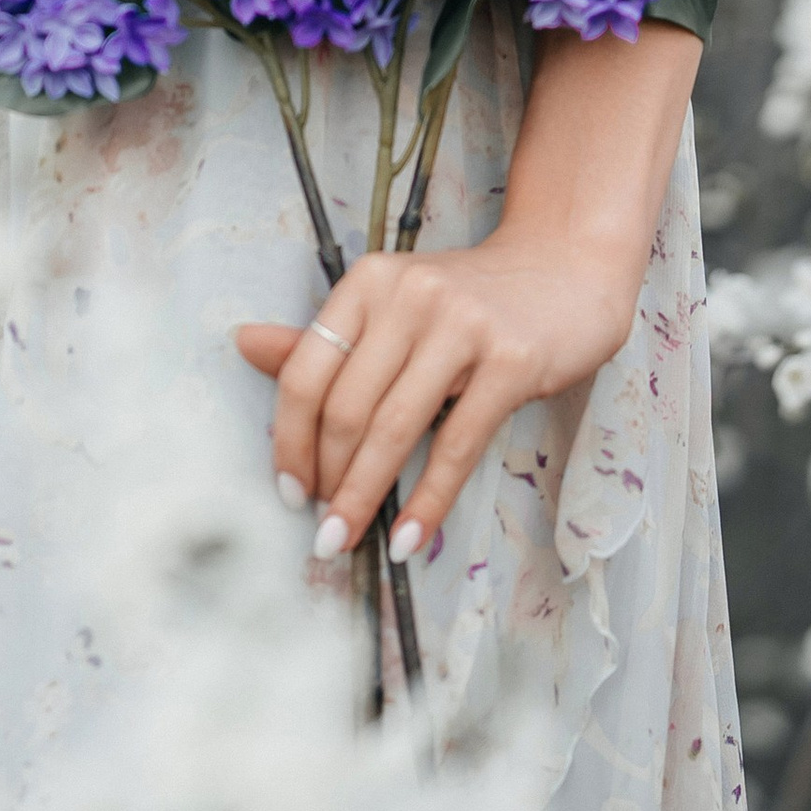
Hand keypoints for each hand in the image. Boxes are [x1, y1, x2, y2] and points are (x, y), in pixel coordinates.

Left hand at [232, 225, 643, 562]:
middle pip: (345, 407)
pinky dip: (427, 502)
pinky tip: (409, 537)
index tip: (288, 489)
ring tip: (346, 540)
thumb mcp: (393, 307)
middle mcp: (410, 295)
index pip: (307, 370)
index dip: (289, 439)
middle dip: (326, 479)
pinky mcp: (512, 361)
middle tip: (320, 529)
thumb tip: (244, 345)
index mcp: (369, 280)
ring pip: (394, 429)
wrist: (566, 270)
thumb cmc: (469, 301)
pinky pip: (457, 446)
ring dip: (363, 498)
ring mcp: (464, 326)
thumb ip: (325, 335)